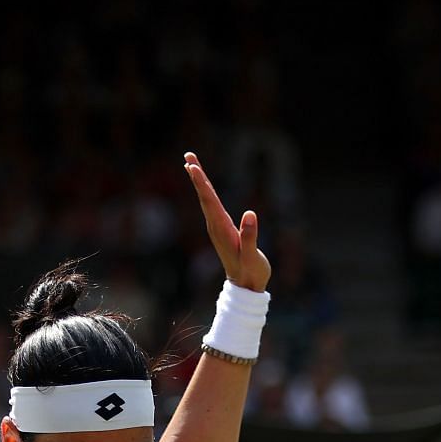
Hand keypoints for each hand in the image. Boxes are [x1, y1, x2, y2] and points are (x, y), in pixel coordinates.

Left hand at [183, 152, 270, 291]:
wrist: (246, 286)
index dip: (201, 184)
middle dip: (196, 175)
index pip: (210, 202)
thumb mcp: (252, 257)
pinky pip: (212, 205)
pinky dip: (206, 191)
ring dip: (199, 181)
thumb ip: (250, 237)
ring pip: (206, 199)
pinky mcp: (221, 229)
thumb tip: (250, 214)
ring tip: (191, 163)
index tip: (193, 167)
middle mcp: (216, 226)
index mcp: (222, 230)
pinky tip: (204, 185)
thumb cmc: (251, 272)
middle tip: (188, 155)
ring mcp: (217, 228)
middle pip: (204, 196)